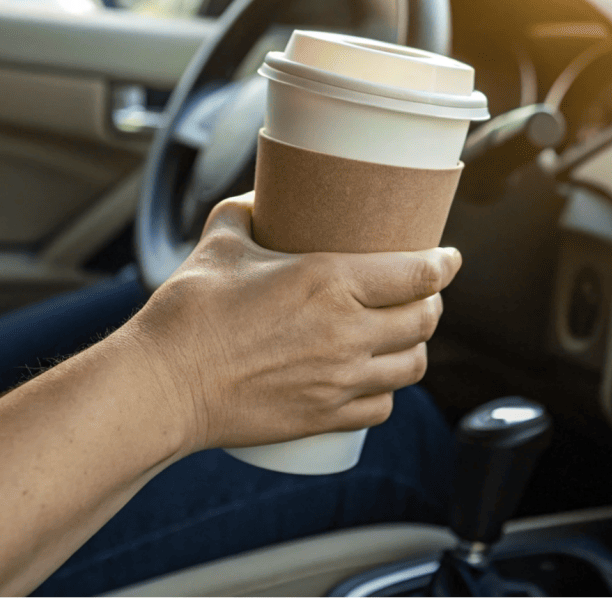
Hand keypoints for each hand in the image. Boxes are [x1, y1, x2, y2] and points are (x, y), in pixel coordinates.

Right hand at [122, 192, 461, 453]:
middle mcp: (346, 332)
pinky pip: (382, 407)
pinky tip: (378, 378)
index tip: (448, 258)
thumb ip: (246, 211)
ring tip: (405, 334)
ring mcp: (340, 380)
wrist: (163, 385)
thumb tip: (260, 196)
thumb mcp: (221, 242)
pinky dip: (388, 391)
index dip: (444, 263)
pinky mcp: (325, 416)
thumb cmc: (188, 313)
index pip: (418, 273)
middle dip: (433, 302)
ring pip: (412, 366)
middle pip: (424, 319)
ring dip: (416, 346)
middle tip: (423, 292)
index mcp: (330, 281)